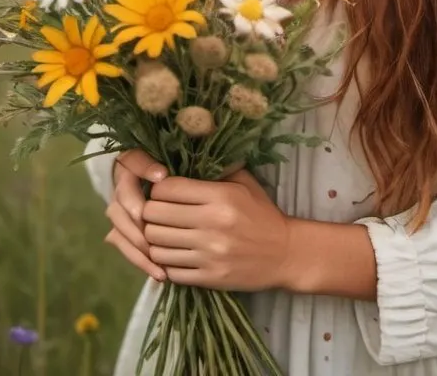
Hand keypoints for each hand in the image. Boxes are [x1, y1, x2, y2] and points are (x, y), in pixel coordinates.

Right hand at [104, 149, 168, 282]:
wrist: (133, 169)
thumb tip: (160, 176)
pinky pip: (126, 250)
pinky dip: (140, 262)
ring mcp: (118, 219)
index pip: (125, 194)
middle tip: (157, 252)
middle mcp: (117, 201)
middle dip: (139, 239)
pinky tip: (158, 274)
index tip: (147, 216)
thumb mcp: (145, 156)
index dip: (136, 206)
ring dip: (140, 257)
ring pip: (122, 241)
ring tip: (160, 272)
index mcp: (123, 178)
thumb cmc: (147, 160)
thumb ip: (148, 163)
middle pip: (123, 223)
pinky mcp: (121, 232)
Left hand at [142, 169, 294, 291]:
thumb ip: (216, 170)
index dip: (158, 189)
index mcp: (219, 197)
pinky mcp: (208, 279)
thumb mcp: (245, 183)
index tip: (163, 192)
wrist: (286, 254)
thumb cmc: (262, 214)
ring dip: (155, 239)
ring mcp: (208, 254)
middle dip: (150, 213)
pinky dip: (167, 263)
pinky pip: (170, 270)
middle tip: (158, 213)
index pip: (167, 189)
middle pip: (154, 216)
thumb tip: (182, 159)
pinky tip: (175, 254)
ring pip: (156, 245)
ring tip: (164, 234)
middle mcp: (211, 225)